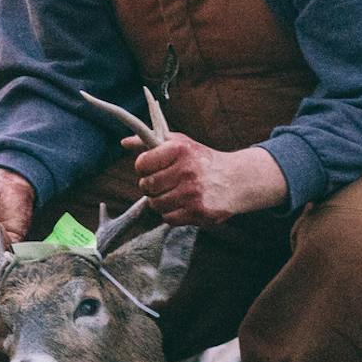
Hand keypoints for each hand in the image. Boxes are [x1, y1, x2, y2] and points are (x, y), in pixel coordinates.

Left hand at [124, 136, 286, 226]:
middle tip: (162, 183)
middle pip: (147, 186)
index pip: (142, 163)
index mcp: (180, 150)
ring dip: (161, 201)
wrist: (236, 180)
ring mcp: (193, 193)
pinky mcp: (198, 212)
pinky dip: (171, 213)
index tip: (150, 168)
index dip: (143, 168)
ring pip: (156, 204)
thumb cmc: (202, 160)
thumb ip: (151, 143)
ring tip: (173, 194)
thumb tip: (124, 143)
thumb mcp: (180, 144)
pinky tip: (183, 204)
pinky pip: (168, 218)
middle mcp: (187, 170)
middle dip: (151, 186)